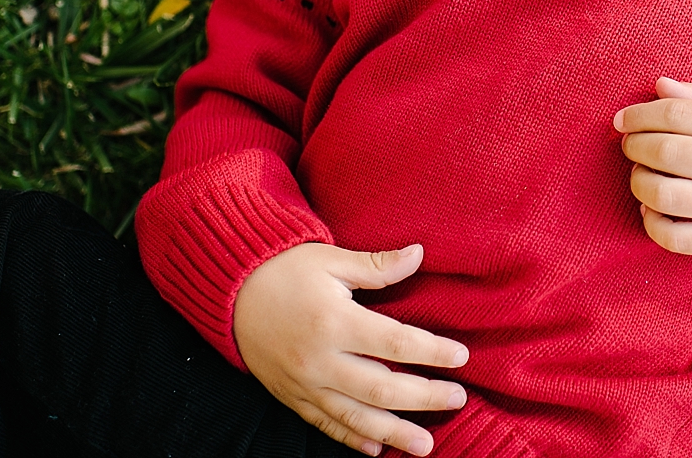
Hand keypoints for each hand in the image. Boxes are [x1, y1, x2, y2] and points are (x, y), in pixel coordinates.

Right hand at [234, 241, 468, 456]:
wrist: (230, 293)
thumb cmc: (284, 270)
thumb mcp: (330, 260)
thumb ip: (376, 265)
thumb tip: (419, 254)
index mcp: (334, 321)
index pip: (395, 341)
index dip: (432, 351)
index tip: (461, 356)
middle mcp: (320, 359)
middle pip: (382, 386)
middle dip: (424, 397)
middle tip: (458, 398)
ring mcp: (304, 383)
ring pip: (356, 416)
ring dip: (394, 432)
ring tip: (425, 445)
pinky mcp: (291, 397)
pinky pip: (326, 424)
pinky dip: (352, 438)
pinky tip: (378, 449)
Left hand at [612, 77, 691, 256]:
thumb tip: (658, 86)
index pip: (676, 115)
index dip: (640, 115)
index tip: (622, 120)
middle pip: (665, 152)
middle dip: (634, 146)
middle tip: (630, 144)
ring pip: (663, 195)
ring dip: (638, 181)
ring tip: (642, 173)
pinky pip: (673, 237)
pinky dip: (651, 221)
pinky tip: (652, 207)